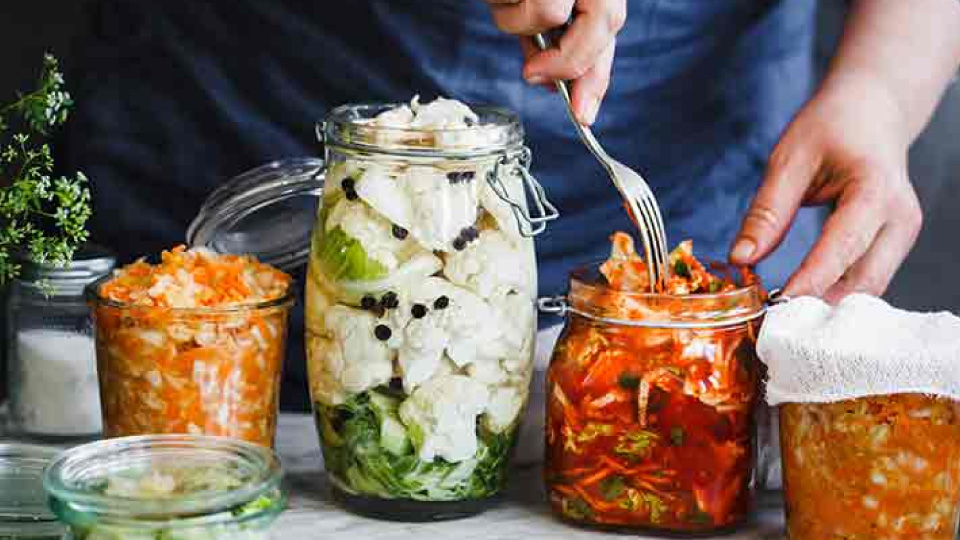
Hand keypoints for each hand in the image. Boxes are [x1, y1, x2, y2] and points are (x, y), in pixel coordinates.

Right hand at [485, 0, 625, 124]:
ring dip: (515, 19)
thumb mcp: (540, 1)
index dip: (598, 77)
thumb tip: (550, 81)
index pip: (609, 29)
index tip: (584, 113)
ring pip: (548, 14)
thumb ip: (554, 39)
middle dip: (565, 60)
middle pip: (601, 25)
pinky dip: (500, 1)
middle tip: (534, 74)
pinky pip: (518, 1)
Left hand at [729, 73, 922, 302]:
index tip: (779, 305)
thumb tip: (741, 258)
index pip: (843, 245)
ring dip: (829, 307)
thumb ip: (767, 211)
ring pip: (869, 288)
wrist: (875, 111)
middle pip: (865, 280)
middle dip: (821, 305)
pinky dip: (836, 296)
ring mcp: (903, 235)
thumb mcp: (789, 158)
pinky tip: (803, 306)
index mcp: (875, 189)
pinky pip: (867, 281)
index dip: (812, 279)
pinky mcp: (894, 246)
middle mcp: (900, 218)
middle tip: (775, 324)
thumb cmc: (831, 127)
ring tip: (784, 321)